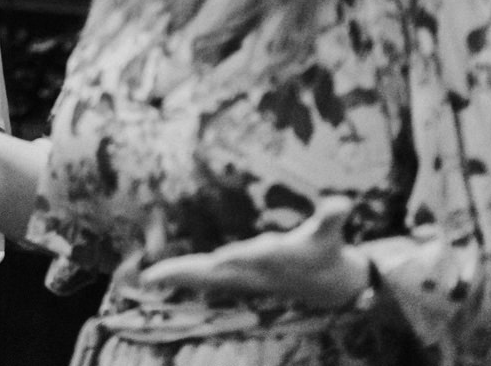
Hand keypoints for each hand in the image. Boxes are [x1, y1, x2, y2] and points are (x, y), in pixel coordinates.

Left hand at [137, 196, 370, 309]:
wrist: (324, 286)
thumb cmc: (324, 251)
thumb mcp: (330, 234)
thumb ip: (332, 218)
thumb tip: (343, 204)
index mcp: (275, 259)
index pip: (255, 258)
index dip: (240, 257)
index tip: (221, 257)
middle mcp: (252, 272)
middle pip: (218, 274)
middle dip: (191, 274)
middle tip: (160, 274)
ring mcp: (242, 278)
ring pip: (205, 278)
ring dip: (178, 277)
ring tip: (148, 277)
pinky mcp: (235, 279)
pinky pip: (203, 278)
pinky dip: (181, 277)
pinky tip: (157, 276)